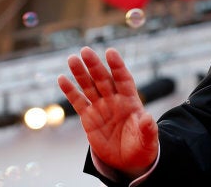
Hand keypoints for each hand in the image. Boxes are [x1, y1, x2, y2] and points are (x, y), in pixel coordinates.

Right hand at [58, 47, 157, 178]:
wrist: (128, 160)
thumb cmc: (141, 145)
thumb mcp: (148, 139)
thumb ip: (147, 128)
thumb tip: (148, 119)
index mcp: (131, 100)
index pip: (123, 79)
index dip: (117, 66)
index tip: (110, 52)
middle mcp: (115, 100)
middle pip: (103, 79)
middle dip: (95, 65)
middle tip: (85, 51)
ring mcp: (101, 107)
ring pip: (89, 86)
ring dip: (81, 73)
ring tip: (72, 59)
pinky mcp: (89, 118)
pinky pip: (78, 102)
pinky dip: (70, 91)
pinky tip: (62, 79)